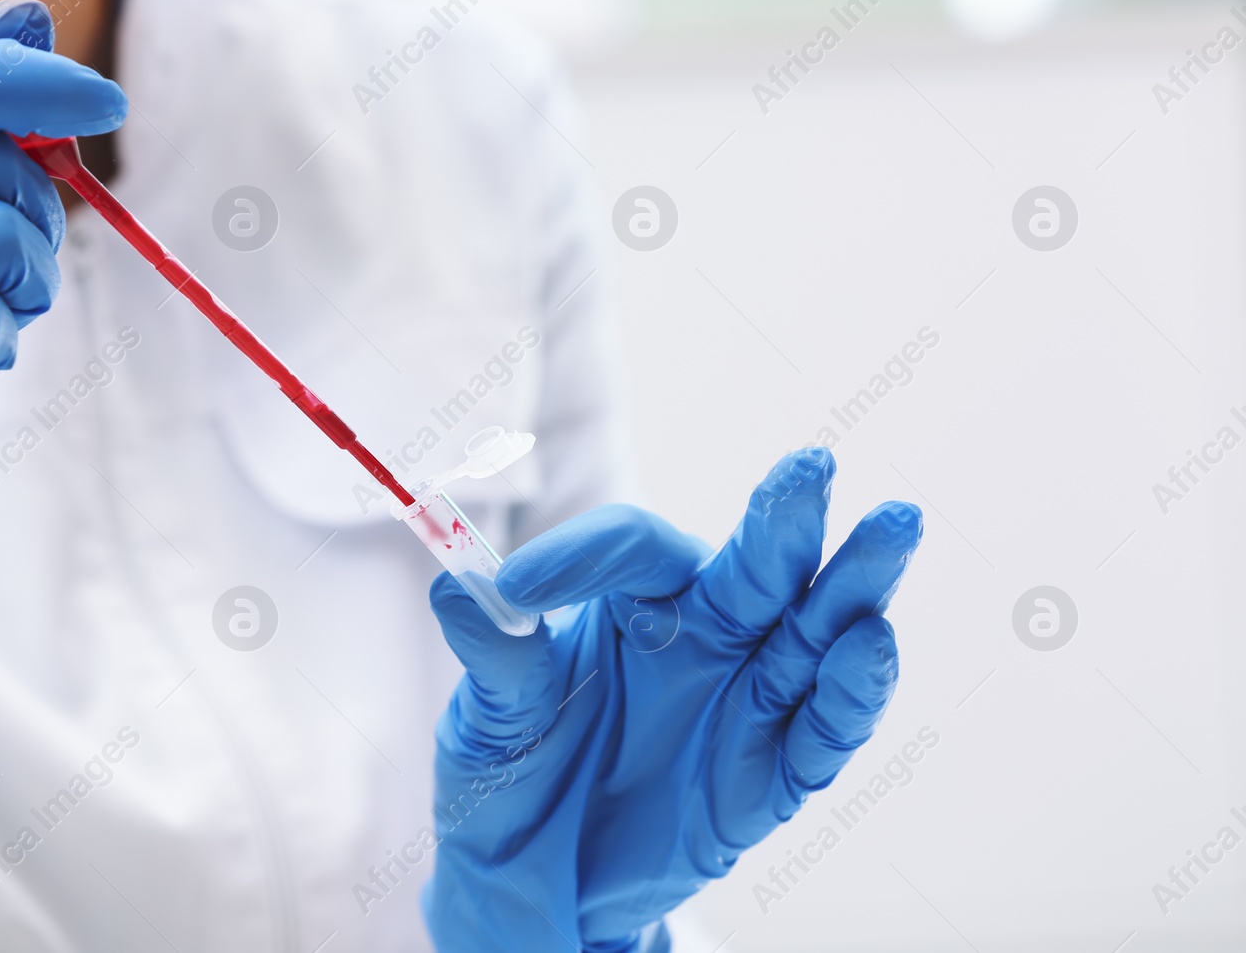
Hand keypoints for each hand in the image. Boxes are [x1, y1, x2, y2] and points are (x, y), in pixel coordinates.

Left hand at [422, 448, 921, 951]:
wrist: (535, 880)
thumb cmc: (516, 774)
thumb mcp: (492, 721)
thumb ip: (497, 661)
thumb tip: (455, 589)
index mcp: (635, 601)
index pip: (635, 547)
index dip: (585, 555)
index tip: (516, 591)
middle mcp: (707, 634)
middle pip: (757, 565)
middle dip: (786, 518)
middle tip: (811, 466)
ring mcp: (749, 698)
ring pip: (818, 629)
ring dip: (856, 583)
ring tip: (890, 527)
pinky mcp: (775, 773)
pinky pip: (825, 728)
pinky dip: (853, 690)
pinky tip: (869, 644)